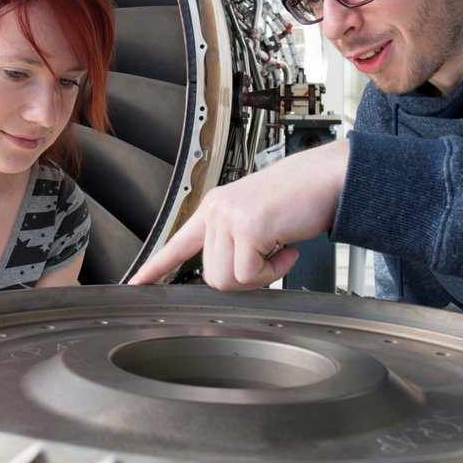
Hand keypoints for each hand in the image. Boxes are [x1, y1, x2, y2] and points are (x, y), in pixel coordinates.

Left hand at [129, 139, 349, 290]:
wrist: (327, 179)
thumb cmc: (299, 199)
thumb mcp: (256, 217)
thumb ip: (235, 240)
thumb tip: (230, 275)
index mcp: (215, 208)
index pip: (177, 242)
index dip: (155, 267)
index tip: (136, 283)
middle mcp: (216, 210)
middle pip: (211, 275)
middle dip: (244, 277)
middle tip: (269, 258)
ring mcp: (229, 217)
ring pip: (227, 279)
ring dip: (260, 275)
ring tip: (278, 249)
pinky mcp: (247, 226)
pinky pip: (251, 275)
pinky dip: (274, 272)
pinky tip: (287, 248)